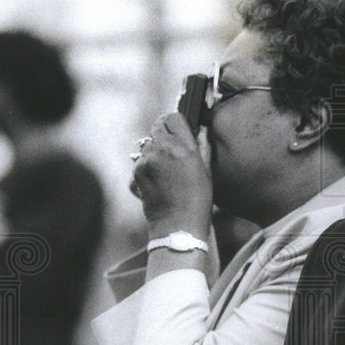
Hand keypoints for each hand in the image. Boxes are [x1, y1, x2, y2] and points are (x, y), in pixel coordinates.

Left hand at [131, 113, 211, 238]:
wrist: (178, 226)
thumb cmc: (198, 201)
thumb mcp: (207, 172)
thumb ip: (203, 147)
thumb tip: (202, 130)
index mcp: (184, 147)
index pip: (173, 117)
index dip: (176, 123)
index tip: (180, 132)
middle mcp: (164, 149)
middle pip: (158, 126)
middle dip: (164, 135)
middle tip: (172, 152)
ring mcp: (147, 160)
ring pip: (147, 144)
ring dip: (155, 152)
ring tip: (166, 173)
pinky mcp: (136, 172)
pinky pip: (140, 161)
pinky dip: (147, 168)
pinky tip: (158, 183)